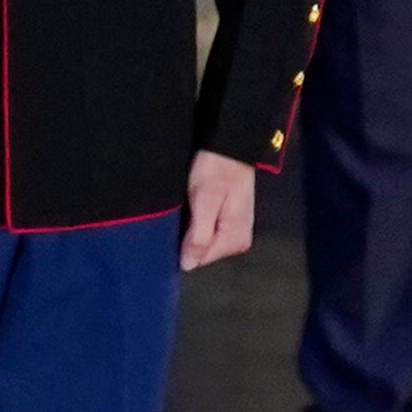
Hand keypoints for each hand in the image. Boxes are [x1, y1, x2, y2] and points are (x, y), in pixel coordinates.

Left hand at [180, 150, 259, 273]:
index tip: (171, 230)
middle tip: (177, 216)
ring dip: (189, 231)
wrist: (230, 146)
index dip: (182, 247)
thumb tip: (189, 265)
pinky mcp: (229, 219)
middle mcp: (239, 239)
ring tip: (182, 212)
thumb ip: (199, 236)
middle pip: (202, 252)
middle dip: (186, 239)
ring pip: (203, 242)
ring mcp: (235, 229)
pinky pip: (207, 231)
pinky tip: (188, 211)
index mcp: (236, 239)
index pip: (200, 260)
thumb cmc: (216, 170)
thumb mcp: (205, 202)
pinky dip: (195, 224)